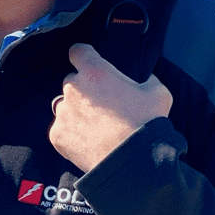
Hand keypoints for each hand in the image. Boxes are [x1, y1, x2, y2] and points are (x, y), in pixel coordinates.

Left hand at [50, 43, 172, 172]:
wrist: (132, 163)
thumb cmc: (147, 125)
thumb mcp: (158, 93)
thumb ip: (146, 79)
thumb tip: (145, 78)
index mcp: (96, 72)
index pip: (78, 51)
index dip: (83, 56)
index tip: (88, 62)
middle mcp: (74, 88)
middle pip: (72, 81)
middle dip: (85, 89)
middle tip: (102, 104)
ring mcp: (63, 112)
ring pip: (65, 105)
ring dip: (77, 111)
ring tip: (96, 125)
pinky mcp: (57, 134)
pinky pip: (61, 128)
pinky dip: (72, 133)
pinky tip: (89, 140)